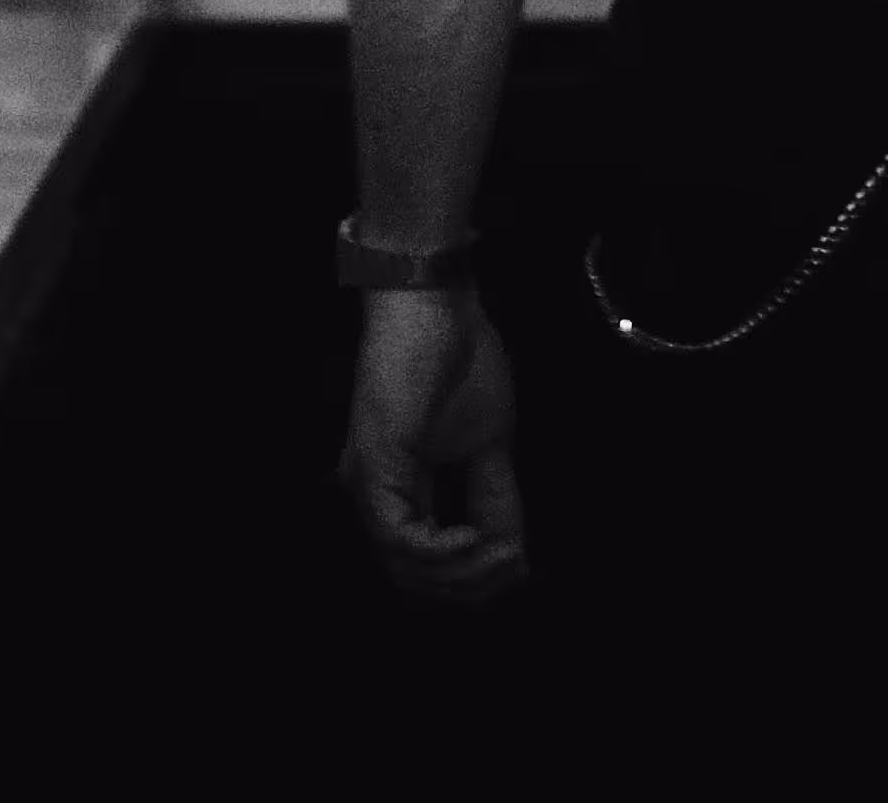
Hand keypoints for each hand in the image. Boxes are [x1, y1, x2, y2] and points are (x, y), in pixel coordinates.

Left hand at [339, 285, 527, 603]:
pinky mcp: (372, 470)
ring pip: (405, 565)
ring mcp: (369, 484)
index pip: (427, 560)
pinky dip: (440, 550)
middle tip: (513, 569)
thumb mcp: (490, 439)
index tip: (518, 571)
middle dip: (470, 583)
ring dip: (461, 571)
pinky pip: (399, 537)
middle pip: (414, 574)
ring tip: (501, 553)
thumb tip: (515, 553)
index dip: (473, 578)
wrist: (436, 304)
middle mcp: (375, 496)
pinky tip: (472, 539)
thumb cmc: (460, 357)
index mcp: (399, 489)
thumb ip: (494, 497)